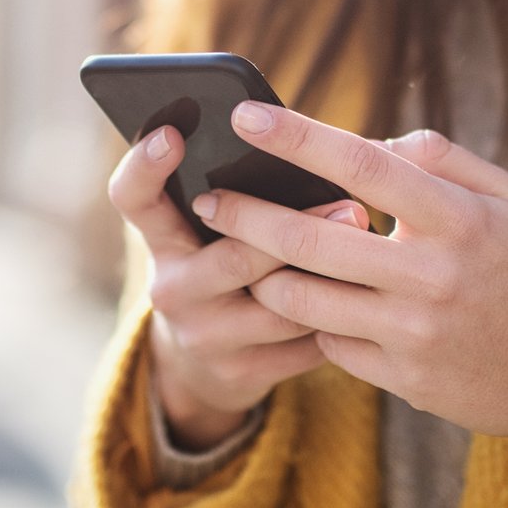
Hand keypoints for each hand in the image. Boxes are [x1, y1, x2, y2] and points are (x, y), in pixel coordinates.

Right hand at [106, 124, 368, 449]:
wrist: (207, 363)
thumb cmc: (223, 266)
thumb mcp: (209, 232)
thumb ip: (237, 194)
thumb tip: (305, 148)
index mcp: (161, 240)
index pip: (133, 198)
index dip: (144, 165)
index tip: (172, 133)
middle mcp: (172, 289)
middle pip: (233, 257)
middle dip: (297, 232)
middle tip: (351, 207)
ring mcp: (203, 337)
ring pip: (278, 305)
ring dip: (331, 278)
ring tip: (375, 251)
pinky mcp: (240, 374)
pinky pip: (301, 344)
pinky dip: (337, 318)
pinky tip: (365, 298)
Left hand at [190, 103, 507, 456]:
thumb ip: (440, 158)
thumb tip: (372, 139)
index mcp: (458, 217)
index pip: (362, 164)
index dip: (298, 137)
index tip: (249, 117)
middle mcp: (433, 274)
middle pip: (312, 237)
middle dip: (246, 215)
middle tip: (208, 198)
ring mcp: (417, 333)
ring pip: (306, 300)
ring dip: (266, 276)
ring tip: (246, 258)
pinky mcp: (407, 381)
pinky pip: (332, 346)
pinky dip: (316, 323)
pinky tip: (310, 308)